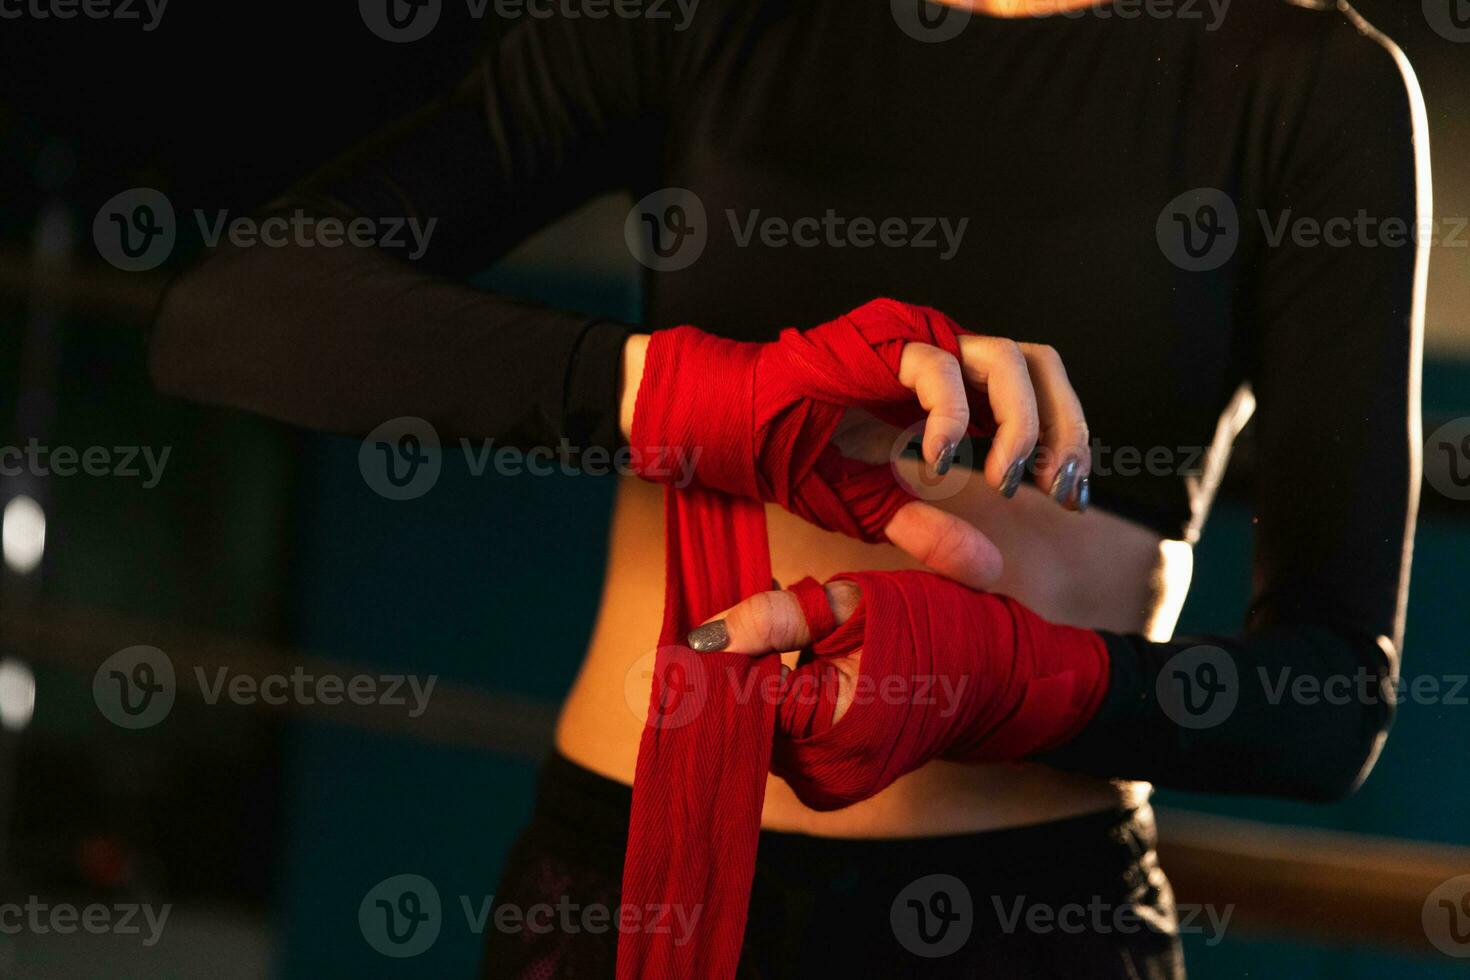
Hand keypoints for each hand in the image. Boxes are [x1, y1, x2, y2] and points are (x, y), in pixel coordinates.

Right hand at [622, 300, 1092, 588]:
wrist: (733, 429)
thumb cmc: (796, 457)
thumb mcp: (875, 509)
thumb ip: (933, 532)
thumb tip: (991, 569)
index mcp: (951, 391)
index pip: (1034, 396)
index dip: (1064, 441)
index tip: (1065, 498)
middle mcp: (944, 354)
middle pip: (1040, 365)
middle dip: (1063, 429)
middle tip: (1057, 488)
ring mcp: (918, 340)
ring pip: (1008, 358)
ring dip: (1021, 423)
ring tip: (1005, 479)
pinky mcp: (885, 339)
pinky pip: (939, 369)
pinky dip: (950, 420)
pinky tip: (933, 463)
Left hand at [684, 569, 1110, 809]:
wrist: (1003, 679)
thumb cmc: (940, 631)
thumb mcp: (855, 602)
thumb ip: (775, 616)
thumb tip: (701, 637)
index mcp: (828, 729)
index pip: (738, 695)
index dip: (727, 653)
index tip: (722, 617)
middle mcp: (820, 774)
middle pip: (743, 715)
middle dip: (742, 664)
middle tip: (762, 612)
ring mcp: (826, 784)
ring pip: (760, 725)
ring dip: (762, 679)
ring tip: (791, 630)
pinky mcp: (831, 780)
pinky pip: (784, 736)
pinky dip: (783, 697)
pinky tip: (801, 658)